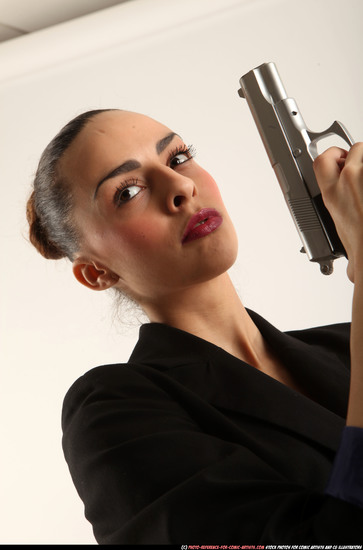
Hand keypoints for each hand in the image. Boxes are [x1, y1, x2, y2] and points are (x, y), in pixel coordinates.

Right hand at [313, 143, 362, 282]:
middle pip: (354, 149)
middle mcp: (349, 180)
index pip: (322, 161)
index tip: (339, 160)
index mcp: (331, 195)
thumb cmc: (361, 246)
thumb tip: (350, 262)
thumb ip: (342, 231)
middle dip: (360, 158)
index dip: (332, 155)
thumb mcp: (342, 237)